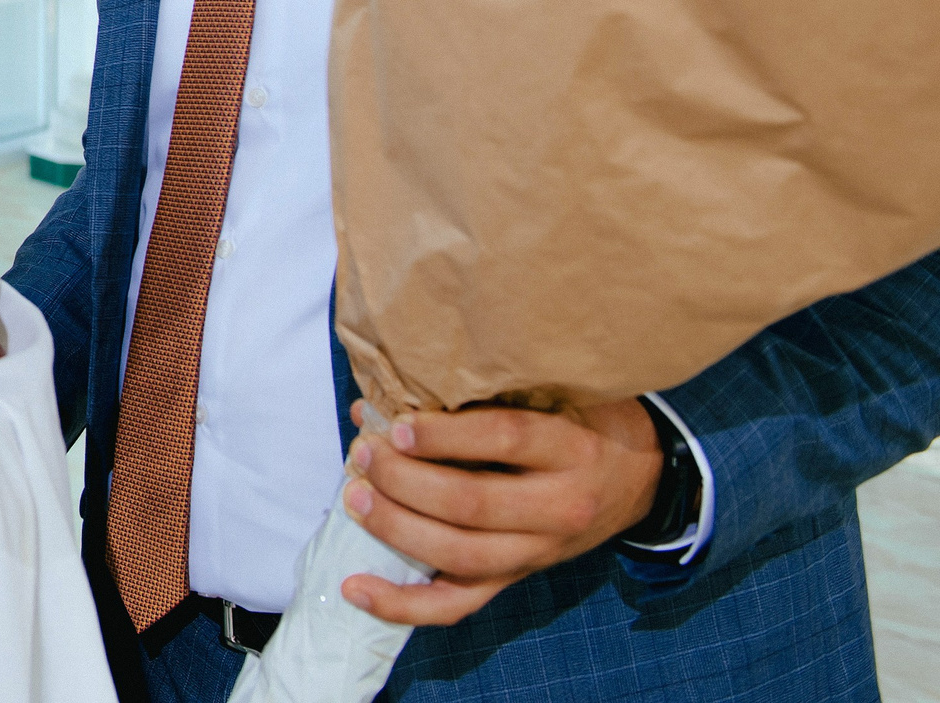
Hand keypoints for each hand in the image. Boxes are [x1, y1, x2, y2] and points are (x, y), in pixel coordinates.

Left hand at [338, 398, 662, 626]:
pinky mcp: (518, 577)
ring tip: (355, 497)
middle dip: (405, 481)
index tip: (397, 424)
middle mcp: (560, 506)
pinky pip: (458, 604)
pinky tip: (357, 589)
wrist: (639, 475)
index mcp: (570, 448)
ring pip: (461, 555)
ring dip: (397, 529)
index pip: (504, 440)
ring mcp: (539, 551)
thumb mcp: (554, 390)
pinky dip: (405, 604)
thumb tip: (384, 396)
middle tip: (364, 454)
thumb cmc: (581, 418)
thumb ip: (485, 392)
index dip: (445, 435)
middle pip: (472, 504)